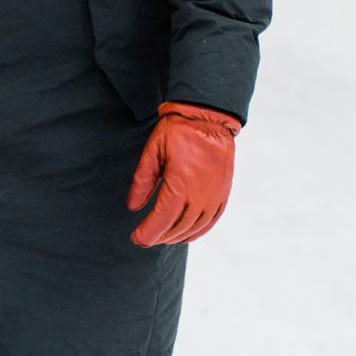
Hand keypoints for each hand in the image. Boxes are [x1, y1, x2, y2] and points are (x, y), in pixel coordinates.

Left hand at [127, 101, 240, 247]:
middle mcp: (201, 194)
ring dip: (176, 236)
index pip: (162, 219)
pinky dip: (196, 231)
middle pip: (178, 227)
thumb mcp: (153, 151)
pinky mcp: (223, 193)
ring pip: (195, 227)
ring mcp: (215, 195)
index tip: (136, 239)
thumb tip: (133, 207)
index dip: (148, 233)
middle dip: (159, 236)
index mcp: (181, 183)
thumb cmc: (178, 131)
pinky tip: (184, 234)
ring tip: (161, 236)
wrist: (209, 117)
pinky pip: (211, 221)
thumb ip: (142, 181)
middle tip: (144, 237)